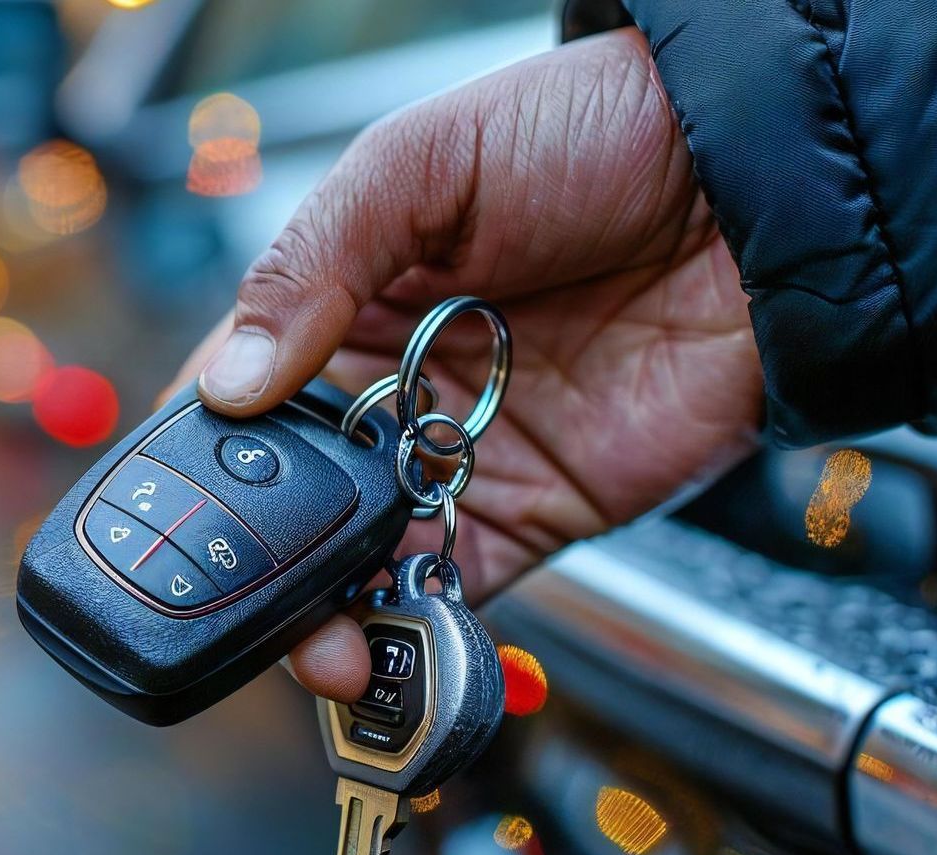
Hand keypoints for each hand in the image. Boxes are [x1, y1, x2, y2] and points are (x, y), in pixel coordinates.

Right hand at [167, 29, 763, 701]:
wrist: (763, 185)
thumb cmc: (595, 131)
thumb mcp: (423, 162)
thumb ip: (316, 264)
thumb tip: (229, 381)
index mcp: (341, 302)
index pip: (235, 396)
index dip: (198, 457)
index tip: (173, 513)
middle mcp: (388, 389)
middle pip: (288, 497)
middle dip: (254, 557)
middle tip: (239, 595)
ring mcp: (458, 456)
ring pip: (359, 559)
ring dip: (328, 610)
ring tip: (317, 639)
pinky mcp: (537, 512)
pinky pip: (457, 588)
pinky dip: (416, 626)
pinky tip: (389, 639)